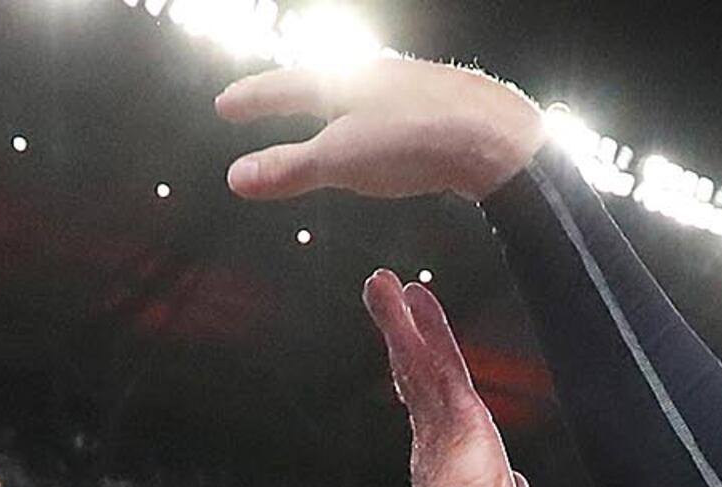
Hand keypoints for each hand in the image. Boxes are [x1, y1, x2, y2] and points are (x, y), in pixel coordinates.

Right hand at [217, 54, 546, 202]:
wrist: (495, 136)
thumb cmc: (414, 141)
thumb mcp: (340, 161)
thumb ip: (289, 169)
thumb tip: (237, 177)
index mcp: (340, 81)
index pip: (282, 88)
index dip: (252, 100)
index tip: (226, 106)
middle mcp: (374, 75)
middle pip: (321, 82)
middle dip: (292, 95)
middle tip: (268, 100)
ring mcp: (411, 86)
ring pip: (361, 93)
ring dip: (335, 105)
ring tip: (321, 117)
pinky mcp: (442, 106)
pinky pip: (394, 109)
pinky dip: (372, 120)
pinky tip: (385, 134)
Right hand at [364, 272, 523, 486]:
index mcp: (443, 456)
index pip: (429, 403)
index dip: (416, 375)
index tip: (407, 354)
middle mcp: (434, 435)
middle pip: (415, 374)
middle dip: (404, 336)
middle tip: (390, 299)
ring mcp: (438, 422)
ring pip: (416, 360)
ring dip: (400, 320)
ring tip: (382, 283)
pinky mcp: (452, 412)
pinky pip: (429, 361)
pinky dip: (412, 328)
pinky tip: (401, 299)